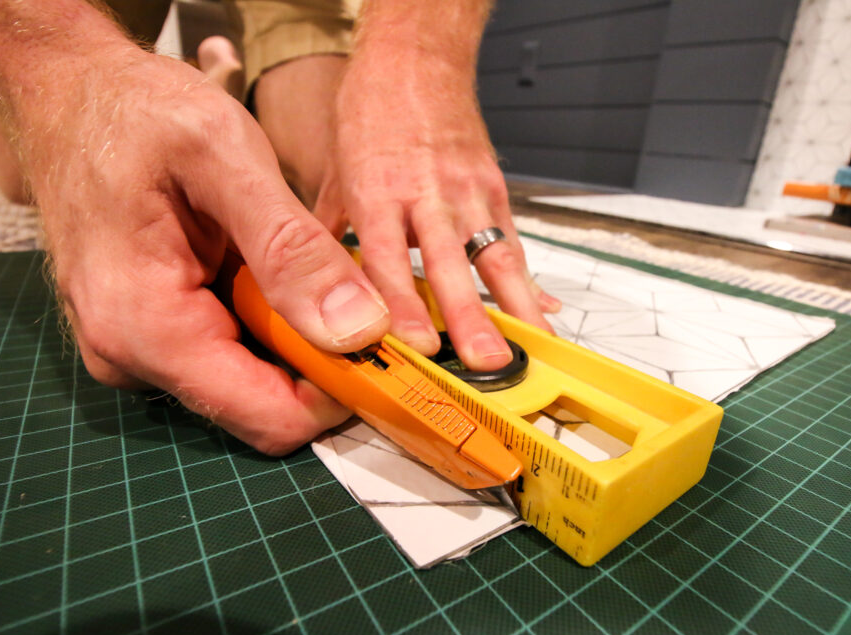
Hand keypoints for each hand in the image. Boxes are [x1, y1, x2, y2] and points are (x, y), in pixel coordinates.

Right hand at [26, 50, 389, 453]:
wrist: (68, 93)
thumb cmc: (134, 112)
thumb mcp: (224, 158)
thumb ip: (291, 250)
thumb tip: (359, 331)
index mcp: (145, 328)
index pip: (270, 418)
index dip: (342, 395)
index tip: (390, 350)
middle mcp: (134, 357)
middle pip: (265, 404)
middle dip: (323, 359)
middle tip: (356, 292)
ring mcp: (140, 350)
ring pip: (254, 378)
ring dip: (296, 334)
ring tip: (302, 264)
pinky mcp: (152, 333)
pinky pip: (231, 350)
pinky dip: (269, 320)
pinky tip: (268, 267)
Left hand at [314, 40, 559, 371]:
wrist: (416, 56)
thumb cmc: (372, 111)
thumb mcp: (333, 170)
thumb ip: (328, 235)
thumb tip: (310, 285)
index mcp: (377, 190)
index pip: (390, 259)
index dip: (405, 307)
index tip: (419, 347)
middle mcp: (426, 193)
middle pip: (450, 264)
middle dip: (470, 318)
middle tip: (486, 363)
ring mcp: (467, 190)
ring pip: (495, 255)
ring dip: (513, 307)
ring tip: (529, 351)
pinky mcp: (493, 186)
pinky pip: (512, 240)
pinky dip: (527, 280)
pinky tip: (540, 313)